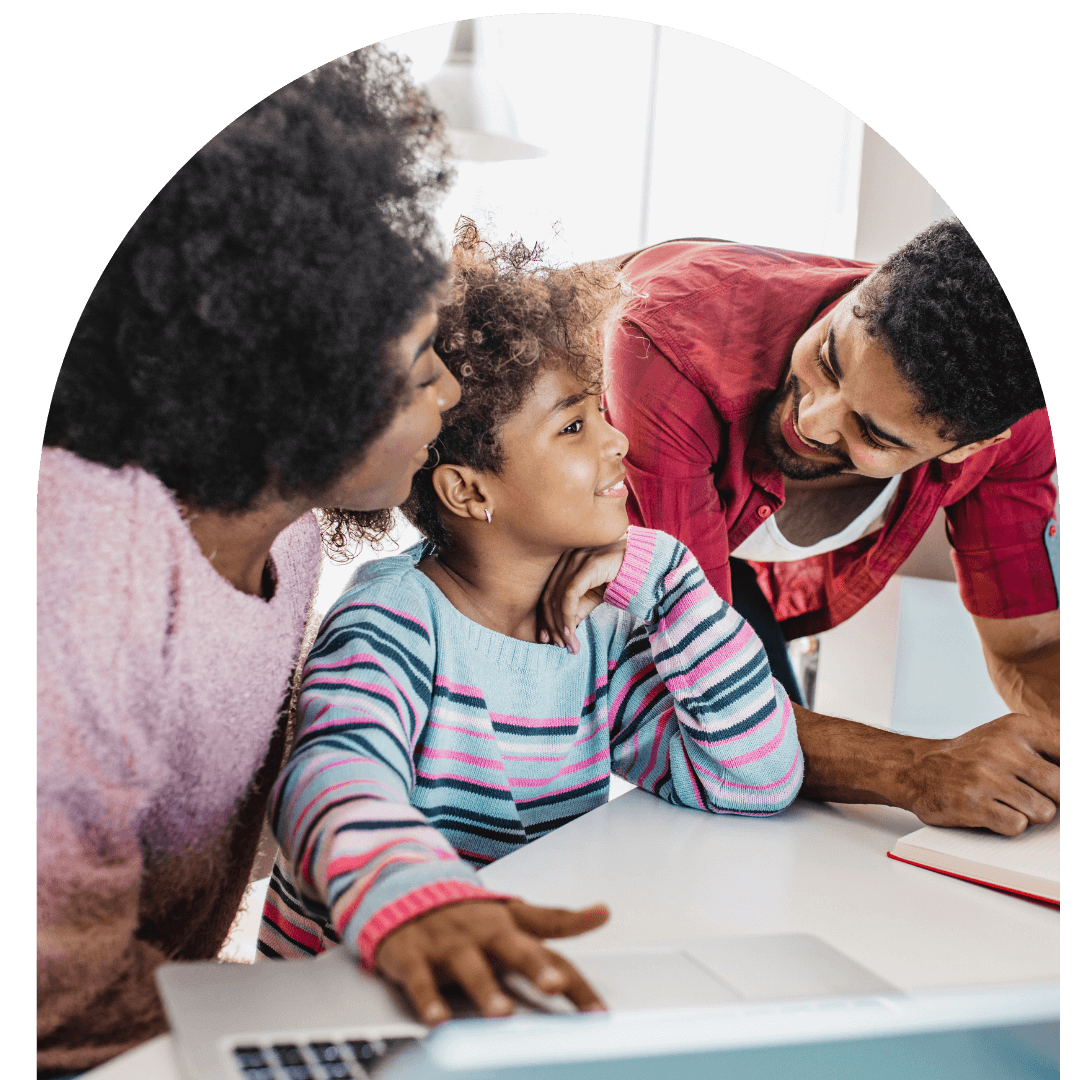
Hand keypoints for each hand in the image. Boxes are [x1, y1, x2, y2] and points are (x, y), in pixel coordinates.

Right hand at [375, 899, 609, 1023]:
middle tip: (554, 985)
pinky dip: (429, 1000)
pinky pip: (421, 980)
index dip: (576, 981)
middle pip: (514, 948)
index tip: (599, 1013)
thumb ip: (557, 919)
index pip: (552, 952)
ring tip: (502, 1014)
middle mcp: (484, 932)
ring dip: (487, 990)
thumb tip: (605, 911)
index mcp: (511, 926)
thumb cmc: (469, 914)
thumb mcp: (513, 915)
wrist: (406, 892)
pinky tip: (438, 1021)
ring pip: (470, 966)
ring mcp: (449, 943)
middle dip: (535, 966)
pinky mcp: (414, 955)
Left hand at [537, 538, 627, 652]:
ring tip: (568, 645)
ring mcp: (577, 558)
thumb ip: (576, 609)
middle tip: (558, 645)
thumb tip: (563, 632)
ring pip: (557, 598)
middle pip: (549, 596)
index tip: (545, 638)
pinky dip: (568, 616)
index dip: (544, 618)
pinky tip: (571, 632)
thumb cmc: (619, 578)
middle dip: (551, 625)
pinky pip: (570, 595)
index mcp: (564, 562)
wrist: (646, 565)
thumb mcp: (593, 596)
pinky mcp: (590, 564)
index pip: (547, 593)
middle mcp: (567, 557)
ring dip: (561, 626)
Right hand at [899, 713, 1058, 834]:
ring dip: (1032, 814)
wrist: (917, 768)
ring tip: (1011, 803)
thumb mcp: (1006, 737)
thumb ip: (1046, 750)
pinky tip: (995, 812)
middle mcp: (1001, 748)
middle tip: (1036, 796)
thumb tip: (1069, 782)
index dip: (1065, 778)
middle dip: (1054, 798)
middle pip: (1061, 787)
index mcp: (1016, 727)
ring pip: (1044, 811)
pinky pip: (1018, 826)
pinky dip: (1010, 824)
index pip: (1066, 751)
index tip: (1055, 785)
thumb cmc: (971, 757)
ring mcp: (986, 776)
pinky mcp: (973, 803)